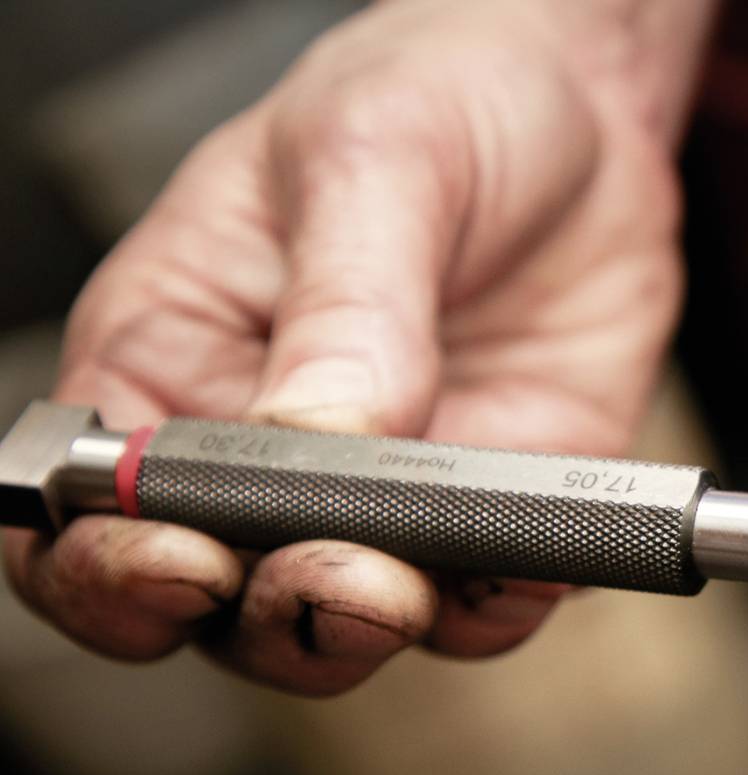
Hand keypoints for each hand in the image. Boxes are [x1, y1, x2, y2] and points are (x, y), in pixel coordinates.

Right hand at [3, 0, 707, 693]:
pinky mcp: (494, 513)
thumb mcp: (371, 160)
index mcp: (172, 360)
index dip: (109, 564)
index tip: (179, 558)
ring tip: (410, 585)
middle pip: (214, 605)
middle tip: (332, 579)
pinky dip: (501, 608)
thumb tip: (314, 439)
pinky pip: (486, 606)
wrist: (585, 111)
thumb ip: (344, 307)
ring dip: (370, 630)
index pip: (90, 509)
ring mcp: (385, 498)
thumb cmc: (435, 101)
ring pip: (344, 630)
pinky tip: (528, 565)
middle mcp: (263, 457)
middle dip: (260, 617)